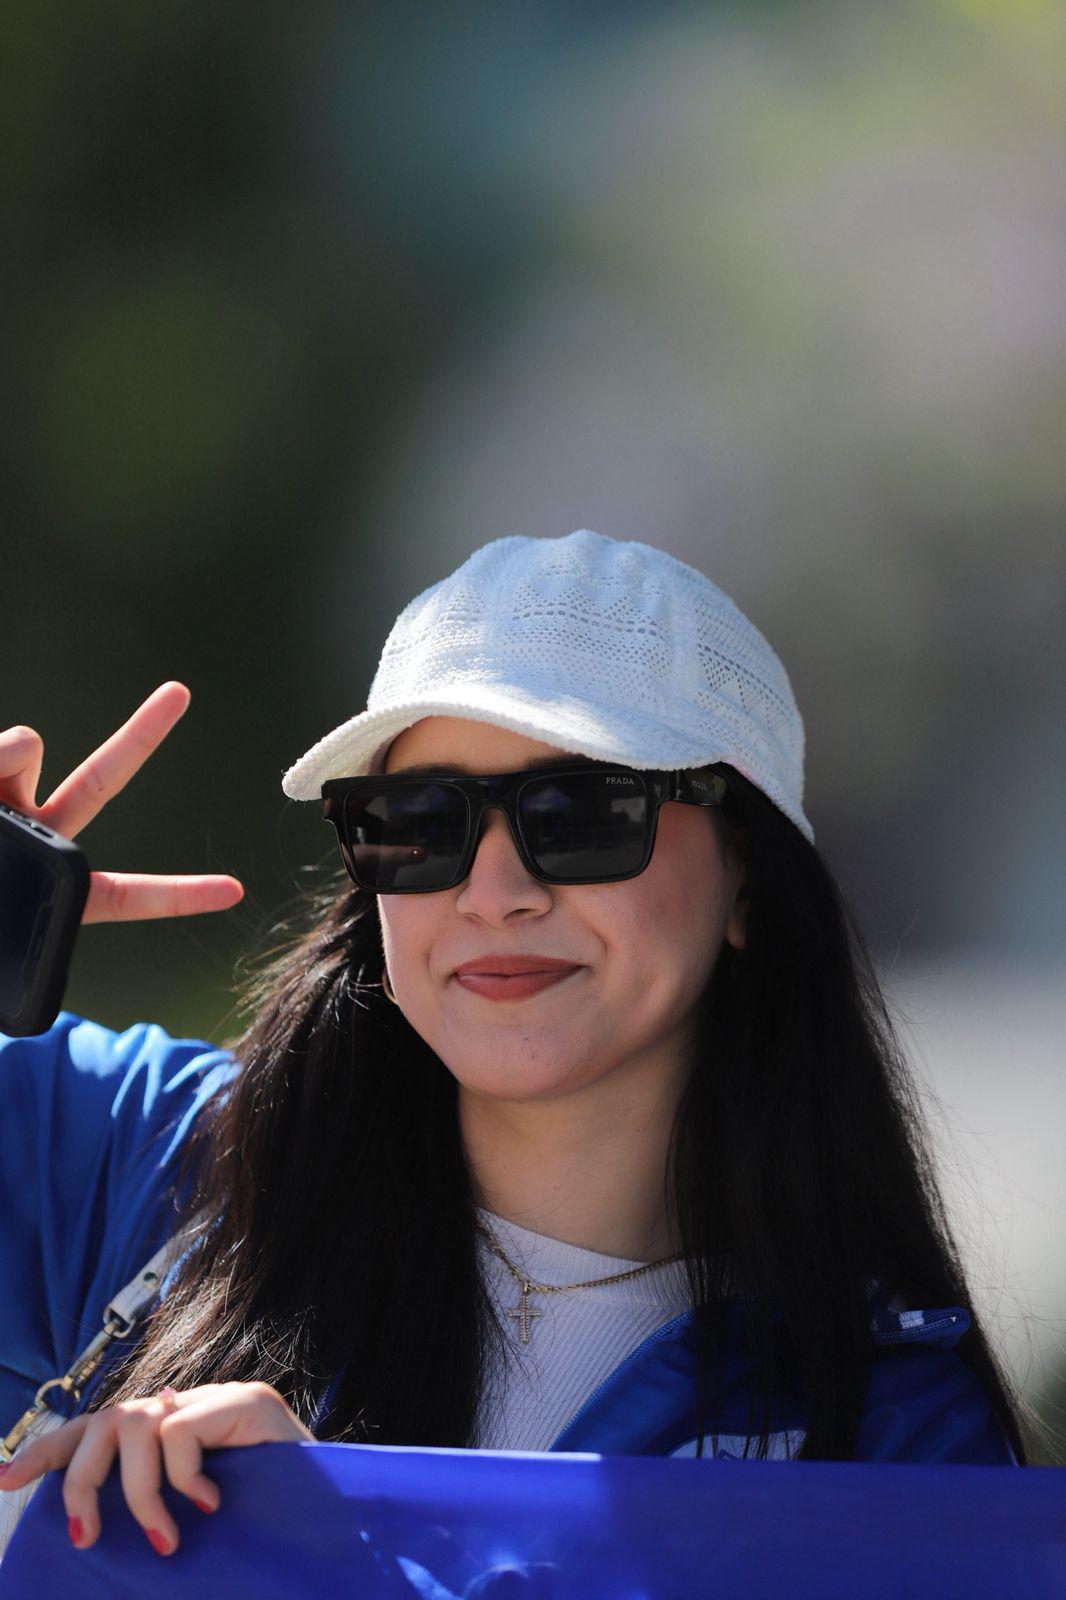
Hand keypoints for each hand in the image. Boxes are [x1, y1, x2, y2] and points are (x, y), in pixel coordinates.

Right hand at [0, 681, 243, 922]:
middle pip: (101, 779)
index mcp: (53, 883)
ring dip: (4, 760)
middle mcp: (36, 831)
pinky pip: (9, 746)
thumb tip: (30, 741)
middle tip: (180, 692)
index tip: (234, 892)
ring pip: (28, 747)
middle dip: (142, 733)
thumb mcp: (2, 911)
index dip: (178, 895)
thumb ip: (24, 841)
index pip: (125, 896)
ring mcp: (7, 796)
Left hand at [0, 1382, 313, 1556]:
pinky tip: (211, 1506)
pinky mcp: (250, 1402)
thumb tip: (85, 1521)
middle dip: (78, 1480)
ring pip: (135, 1424)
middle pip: (105, 1419)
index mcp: (173, 1429)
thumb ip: (152, 1502)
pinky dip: (182, 1480)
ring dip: (136, 1494)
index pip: (97, 1424)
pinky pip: (178, 1433)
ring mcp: (223, 1398)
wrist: (338, 1524)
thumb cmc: (265, 1532)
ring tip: (166, 1541)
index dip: (49, 1451)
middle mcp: (194, 1404)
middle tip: (87, 1539)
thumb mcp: (189, 1523)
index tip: (4, 1482)